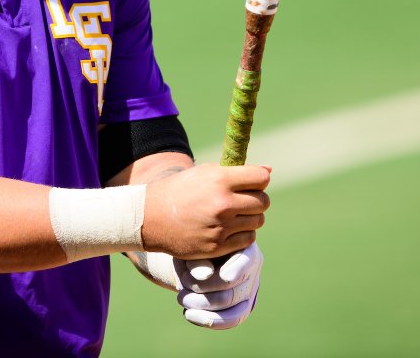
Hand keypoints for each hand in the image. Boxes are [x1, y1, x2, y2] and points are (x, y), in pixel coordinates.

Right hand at [141, 163, 269, 258]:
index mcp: (219, 180)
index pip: (261, 178)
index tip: (253, 182)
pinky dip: (243, 234)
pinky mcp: (218, 247)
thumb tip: (269, 172)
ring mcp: (221, 228)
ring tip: (234, 214)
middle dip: (257, 199)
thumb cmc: (179, 190)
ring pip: (258, 221)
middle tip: (243, 200)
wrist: (150, 217)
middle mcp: (222, 204)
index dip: (260, 179)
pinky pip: (247, 240)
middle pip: (263, 201)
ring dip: (250, 217)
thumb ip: (236, 172)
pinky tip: (229, 228)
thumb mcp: (203, 173)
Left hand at [175, 242, 262, 328]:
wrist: (190, 258)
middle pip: (232, 291)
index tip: (222, 276)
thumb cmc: (193, 248)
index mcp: (245, 247)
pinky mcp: (241, 307)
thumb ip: (199, 259)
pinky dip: (208, 320)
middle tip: (183, 280)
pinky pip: (231, 320)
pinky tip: (188, 314)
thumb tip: (204, 276)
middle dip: (203, 290)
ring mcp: (249, 290)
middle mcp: (252, 270)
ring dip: (204, 308)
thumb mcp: (193, 248)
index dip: (235, 271)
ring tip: (182, 299)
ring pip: (233, 311)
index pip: (244, 263)